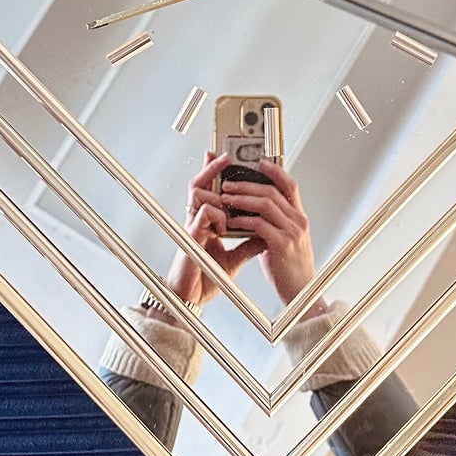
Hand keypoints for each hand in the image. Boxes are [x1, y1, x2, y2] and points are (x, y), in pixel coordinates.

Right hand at [159, 153, 264, 310]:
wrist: (192, 299)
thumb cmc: (207, 278)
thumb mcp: (234, 259)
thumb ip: (248, 245)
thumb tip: (265, 234)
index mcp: (208, 224)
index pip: (211, 192)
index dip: (216, 173)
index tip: (227, 157)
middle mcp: (197, 221)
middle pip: (200, 184)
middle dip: (212, 167)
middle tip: (225, 155)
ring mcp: (192, 227)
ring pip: (199, 194)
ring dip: (217, 194)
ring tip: (230, 200)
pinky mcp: (190, 237)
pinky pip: (203, 214)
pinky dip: (217, 216)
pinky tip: (224, 227)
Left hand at [218, 159, 315, 305]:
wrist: (302, 294)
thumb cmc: (290, 269)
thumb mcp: (286, 241)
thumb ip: (275, 225)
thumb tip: (253, 213)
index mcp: (300, 218)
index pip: (290, 186)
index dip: (275, 171)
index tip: (259, 162)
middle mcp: (299, 221)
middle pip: (273, 192)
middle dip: (248, 184)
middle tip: (229, 182)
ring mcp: (292, 232)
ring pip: (265, 204)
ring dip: (242, 198)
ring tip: (225, 197)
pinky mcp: (282, 245)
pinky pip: (259, 225)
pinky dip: (243, 220)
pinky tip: (230, 220)